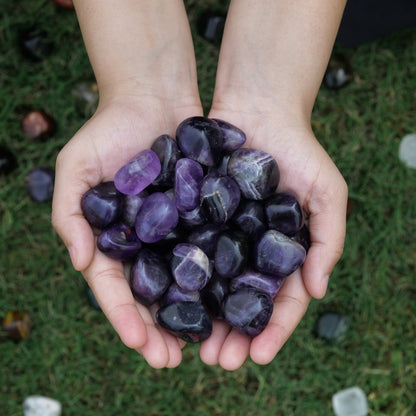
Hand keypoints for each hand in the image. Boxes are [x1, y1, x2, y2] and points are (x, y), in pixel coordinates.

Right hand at [52, 95, 201, 367]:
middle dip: (159, 330)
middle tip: (173, 361)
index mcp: (115, 238)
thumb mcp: (76, 167)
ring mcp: (177, 230)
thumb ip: (71, 214)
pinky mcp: (204, 214)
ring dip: (192, 314)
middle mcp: (147, 241)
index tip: (141, 345)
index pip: (116, 287)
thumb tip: (81, 261)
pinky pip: (212, 249)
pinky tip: (228, 301)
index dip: (125, 318)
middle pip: (152, 294)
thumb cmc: (109, 129)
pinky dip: (218, 276)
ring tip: (205, 345)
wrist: (153, 97)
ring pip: (185, 281)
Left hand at [199, 100, 347, 369]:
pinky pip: (185, 250)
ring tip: (190, 344)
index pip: (281, 300)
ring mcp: (220, 234)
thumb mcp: (328, 192)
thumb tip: (318, 291)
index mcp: (282, 251)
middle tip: (217, 361)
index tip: (258, 356)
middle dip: (231, 334)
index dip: (273, 330)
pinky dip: (178, 278)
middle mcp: (249, 249)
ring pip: (209, 285)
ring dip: (201, 317)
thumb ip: (329, 240)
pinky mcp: (193, 216)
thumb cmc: (299, 149)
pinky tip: (167, 301)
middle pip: (240, 301)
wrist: (258, 108)